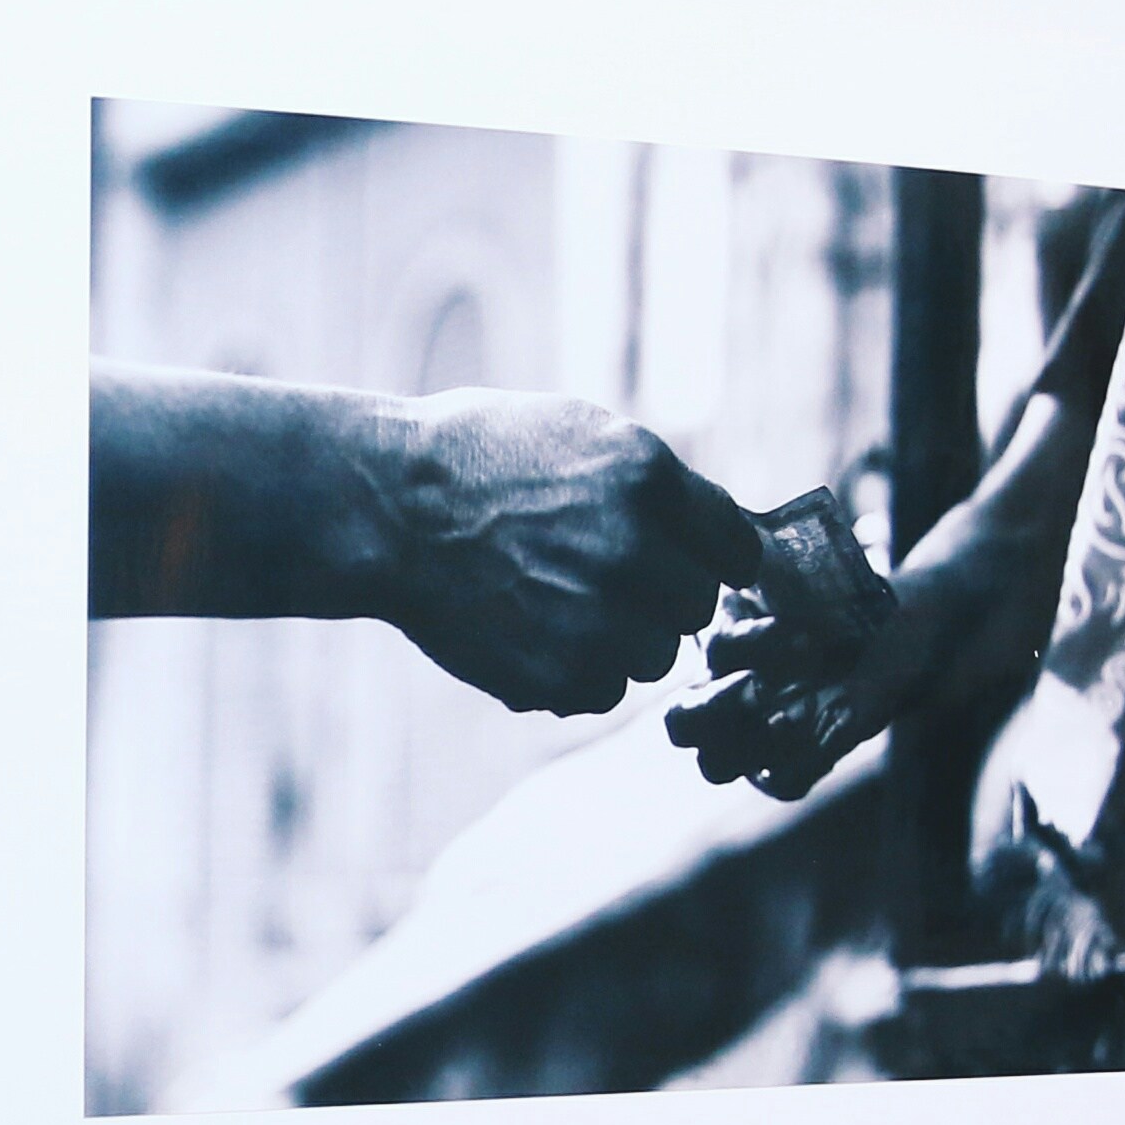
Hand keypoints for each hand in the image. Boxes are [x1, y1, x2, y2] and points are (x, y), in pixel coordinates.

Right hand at [372, 390, 758, 714]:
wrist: (386, 508)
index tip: (685, 559)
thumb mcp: (582, 433)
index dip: (710, 555)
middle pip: (697, 607)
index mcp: (647, 479)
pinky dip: (574, 671)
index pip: (738, 549)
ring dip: (619, 639)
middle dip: (661, 597)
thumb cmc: (481, 457)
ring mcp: (595, 619)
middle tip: (603, 577)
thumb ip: (661, 489)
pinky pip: (601, 691)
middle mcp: (632, 551)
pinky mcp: (556, 674)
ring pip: (654, 656)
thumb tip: (721, 540)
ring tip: (557, 601)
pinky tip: (531, 630)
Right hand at [669, 585, 932, 796]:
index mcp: (724, 644)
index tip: (797, 632)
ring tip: (801, 712)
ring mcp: (757, 735)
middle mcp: (727, 693)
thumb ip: (779, 573)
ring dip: (754, 742)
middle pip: (681, 724)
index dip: (745, 647)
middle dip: (719, 706)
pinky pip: (782, 782)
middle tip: (766, 687)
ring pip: (715, 765)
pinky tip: (833, 724)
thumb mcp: (811, 574)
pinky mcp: (800, 761)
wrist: (900, 630)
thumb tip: (754, 555)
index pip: (706, 658)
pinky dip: (804, 760)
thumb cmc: (845, 597)